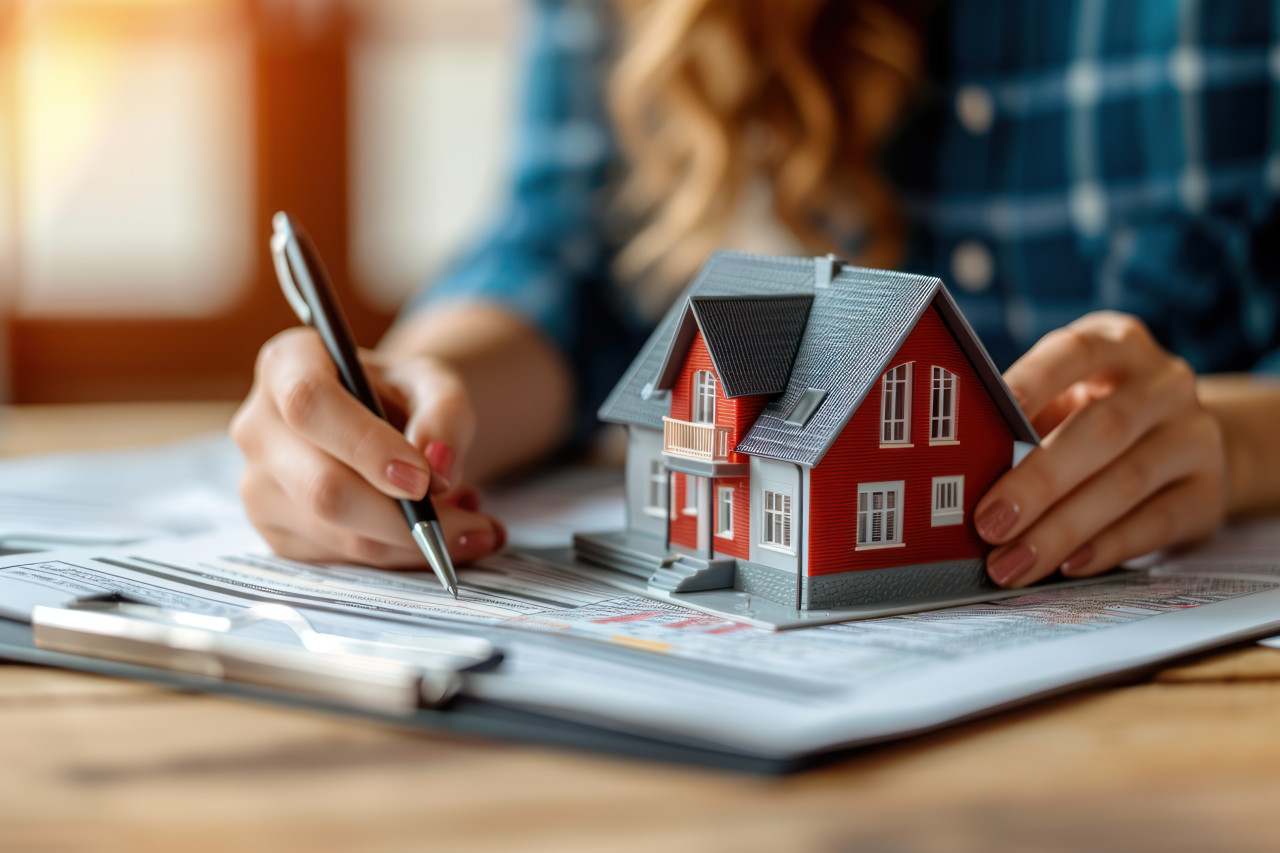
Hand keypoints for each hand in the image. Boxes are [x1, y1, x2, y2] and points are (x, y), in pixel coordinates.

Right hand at [230, 327, 504, 568]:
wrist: (380, 423)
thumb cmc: (400, 394)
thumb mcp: (434, 382)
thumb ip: (445, 413)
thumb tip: (438, 465)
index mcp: (287, 364)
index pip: (310, 403)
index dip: (367, 445)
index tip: (423, 478)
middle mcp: (258, 426)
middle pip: (323, 487)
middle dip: (406, 519)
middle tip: (474, 526)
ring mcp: (258, 486)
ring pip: (339, 535)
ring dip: (416, 544)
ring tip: (470, 527)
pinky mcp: (276, 532)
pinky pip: (342, 561)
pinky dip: (400, 557)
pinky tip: (433, 534)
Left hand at [975, 312, 1225, 587]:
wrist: (1185, 444)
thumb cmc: (1097, 416)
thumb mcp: (1065, 399)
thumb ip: (1023, 421)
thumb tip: (960, 471)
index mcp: (1117, 343)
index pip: (1072, 353)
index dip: (1028, 384)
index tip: (986, 421)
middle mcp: (1163, 383)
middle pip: (1100, 431)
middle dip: (1036, 482)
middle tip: (988, 523)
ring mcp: (1194, 437)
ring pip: (1124, 484)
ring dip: (1060, 530)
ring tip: (1011, 562)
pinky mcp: (1208, 493)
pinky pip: (1155, 524)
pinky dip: (1105, 548)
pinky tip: (1067, 565)